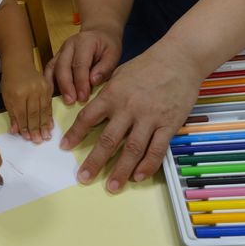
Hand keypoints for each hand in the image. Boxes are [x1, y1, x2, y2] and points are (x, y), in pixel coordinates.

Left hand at [2, 67, 52, 143]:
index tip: (28, 138)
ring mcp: (41, 89)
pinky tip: (50, 125)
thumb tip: (16, 131)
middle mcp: (31, 91)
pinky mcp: (48, 87)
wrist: (19, 64)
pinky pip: (49, 104)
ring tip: (46, 136)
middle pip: (34, 113)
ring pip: (43, 110)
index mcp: (17, 94)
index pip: (22, 114)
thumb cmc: (10, 82)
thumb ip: (12, 114)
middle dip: (36, 129)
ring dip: (45, 125)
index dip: (25, 127)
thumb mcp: (6, 98)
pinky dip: (49, 116)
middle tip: (39, 141)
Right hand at [44, 29, 121, 103]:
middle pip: (62, 66)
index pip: (80, 64)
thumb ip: (105, 67)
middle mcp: (69, 45)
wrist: (98, 33)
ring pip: (52, 68)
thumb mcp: (113, 54)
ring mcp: (60, 51)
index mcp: (84, 42)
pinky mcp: (56, 58)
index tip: (83, 98)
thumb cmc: (107, 45)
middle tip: (70, 101)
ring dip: (54, 85)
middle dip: (65, 85)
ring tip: (59, 101)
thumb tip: (93, 81)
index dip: (81, 82)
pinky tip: (51, 96)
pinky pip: (49, 71)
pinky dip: (48, 83)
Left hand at [60, 42, 202, 192]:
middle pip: (108, 140)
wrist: (180, 58)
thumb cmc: (147, 65)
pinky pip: (156, 149)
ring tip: (111, 186)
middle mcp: (128, 108)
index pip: (88, 117)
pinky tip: (138, 177)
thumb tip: (93, 110)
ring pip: (132, 149)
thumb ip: (106, 93)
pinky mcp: (169, 124)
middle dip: (94, 161)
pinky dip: (147, 165)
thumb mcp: (119, 74)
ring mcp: (149, 118)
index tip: (65, 147)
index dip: (75, 134)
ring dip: (120, 171)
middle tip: (83, 177)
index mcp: (112, 94)